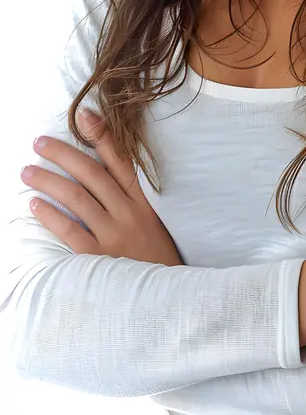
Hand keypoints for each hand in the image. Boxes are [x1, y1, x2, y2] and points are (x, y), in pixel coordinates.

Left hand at [20, 109, 182, 265]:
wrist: (169, 299)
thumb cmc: (157, 260)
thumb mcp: (155, 224)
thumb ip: (134, 200)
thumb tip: (106, 175)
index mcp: (145, 202)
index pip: (122, 161)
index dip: (102, 136)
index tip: (83, 115)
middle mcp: (130, 214)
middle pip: (92, 174)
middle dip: (63, 154)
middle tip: (39, 143)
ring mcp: (115, 236)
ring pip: (77, 198)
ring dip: (48, 181)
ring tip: (27, 172)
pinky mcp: (101, 259)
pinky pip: (71, 231)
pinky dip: (51, 216)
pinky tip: (35, 205)